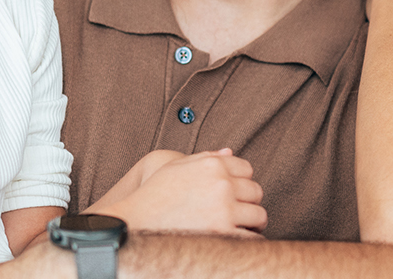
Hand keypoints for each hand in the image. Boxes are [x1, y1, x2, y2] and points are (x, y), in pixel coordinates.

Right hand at [86, 149, 264, 236]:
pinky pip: (252, 238)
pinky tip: (236, 241)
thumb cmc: (153, 196)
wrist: (134, 225)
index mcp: (212, 165)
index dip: (241, 183)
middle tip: (238, 213)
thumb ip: (204, 158)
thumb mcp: (175, 168)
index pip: (247, 170)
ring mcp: (224, 209)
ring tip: (240, 228)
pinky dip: (248, 241)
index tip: (234, 194)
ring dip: (252, 223)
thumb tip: (229, 151)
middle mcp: (221, 184)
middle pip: (255, 192)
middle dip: (248, 202)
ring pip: (258, 215)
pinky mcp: (223, 233)